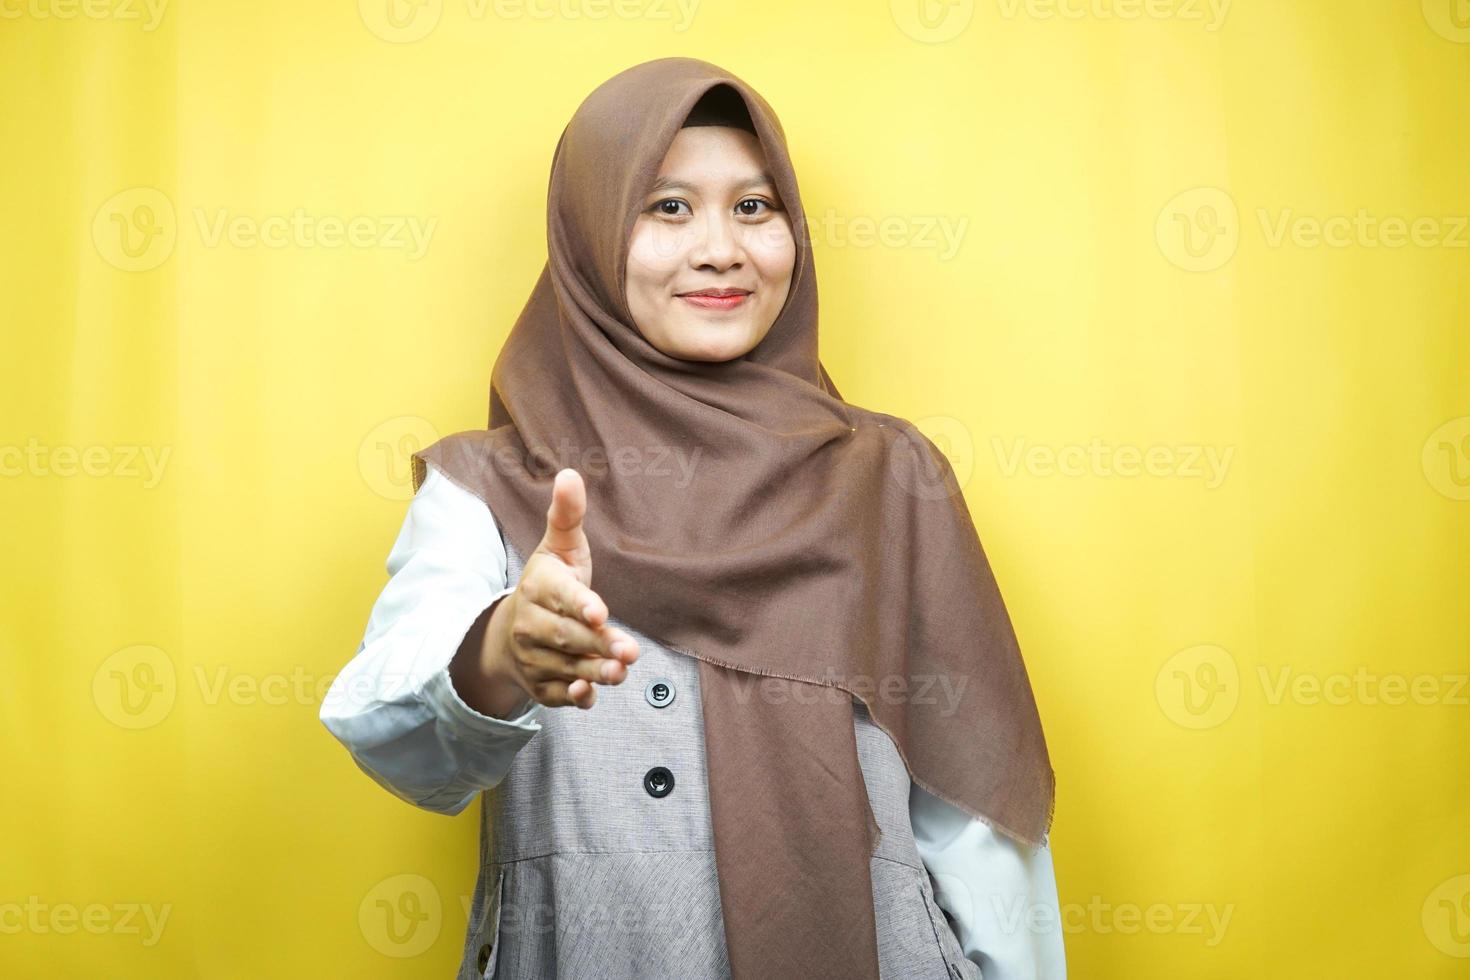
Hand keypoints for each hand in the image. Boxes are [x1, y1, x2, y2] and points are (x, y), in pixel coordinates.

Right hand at [483, 468, 639, 709]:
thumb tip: (570, 474)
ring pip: (567, 666)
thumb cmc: (548, 584)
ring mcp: (534, 657)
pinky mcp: (540, 685)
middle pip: (568, 637)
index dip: (580, 604)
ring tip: (621, 671)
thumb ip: (567, 516)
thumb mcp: (558, 548)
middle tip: (630, 651)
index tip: (599, 611)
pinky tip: (589, 694)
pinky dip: (573, 696)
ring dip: (595, 670)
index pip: (561, 596)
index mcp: (539, 587)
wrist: (507, 635)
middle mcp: (531, 624)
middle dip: (599, 644)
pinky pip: (557, 695)